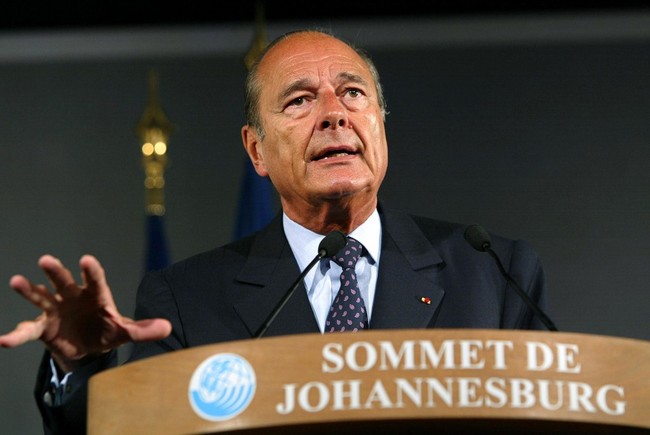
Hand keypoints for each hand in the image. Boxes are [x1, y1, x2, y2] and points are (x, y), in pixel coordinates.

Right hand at [0, 254, 171, 371]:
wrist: (88, 346)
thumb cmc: (107, 330)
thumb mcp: (125, 332)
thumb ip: (143, 329)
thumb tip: (168, 328)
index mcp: (95, 294)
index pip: (95, 279)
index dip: (91, 270)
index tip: (86, 260)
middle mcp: (73, 296)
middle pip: (64, 281)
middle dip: (56, 271)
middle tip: (46, 260)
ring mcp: (55, 309)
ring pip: (40, 296)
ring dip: (29, 290)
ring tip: (16, 281)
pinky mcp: (41, 327)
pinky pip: (26, 330)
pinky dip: (14, 335)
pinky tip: (2, 340)